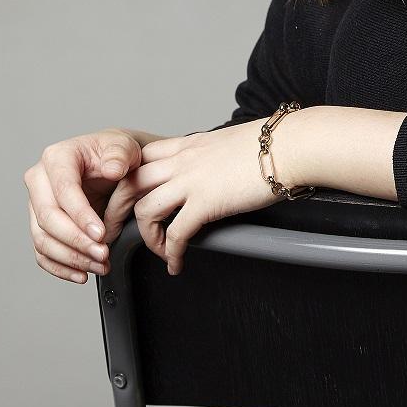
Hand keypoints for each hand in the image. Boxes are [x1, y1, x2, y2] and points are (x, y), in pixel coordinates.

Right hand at [24, 128, 158, 284]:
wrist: (111, 165)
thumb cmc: (115, 154)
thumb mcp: (124, 147)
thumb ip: (120, 155)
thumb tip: (112, 169)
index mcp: (57, 157)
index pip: (63, 190)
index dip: (81, 215)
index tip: (102, 234)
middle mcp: (40, 180)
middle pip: (48, 218)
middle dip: (76, 241)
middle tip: (103, 254)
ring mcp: (36, 204)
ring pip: (42, 239)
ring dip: (71, 258)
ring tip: (100, 265)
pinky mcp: (40, 225)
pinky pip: (42, 253)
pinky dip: (61, 267)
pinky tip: (83, 274)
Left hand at [100, 121, 282, 274]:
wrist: (290, 146)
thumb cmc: (270, 145)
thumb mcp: (226, 142)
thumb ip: (208, 155)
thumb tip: (208, 169)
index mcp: (186, 144)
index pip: (139, 159)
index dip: (124, 181)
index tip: (122, 200)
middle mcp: (182, 160)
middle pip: (129, 184)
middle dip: (116, 212)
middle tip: (116, 232)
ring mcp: (191, 180)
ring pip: (146, 210)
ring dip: (147, 237)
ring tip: (160, 251)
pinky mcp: (206, 202)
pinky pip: (177, 233)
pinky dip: (172, 253)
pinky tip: (177, 263)